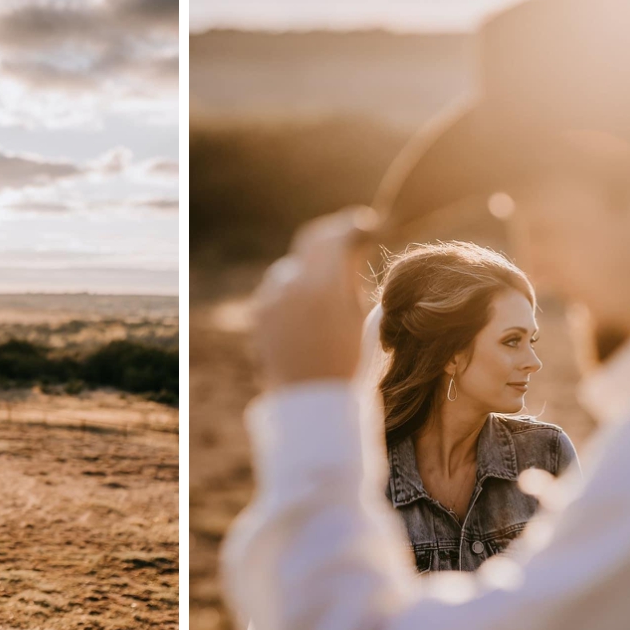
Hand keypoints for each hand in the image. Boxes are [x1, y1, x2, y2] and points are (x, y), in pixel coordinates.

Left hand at [250, 206, 373, 390]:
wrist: (310, 402)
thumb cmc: (348, 364)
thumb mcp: (362, 319)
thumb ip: (353, 281)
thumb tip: (353, 255)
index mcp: (323, 285)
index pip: (338, 236)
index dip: (355, 226)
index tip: (370, 227)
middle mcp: (292, 285)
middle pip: (312, 240)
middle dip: (333, 236)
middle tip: (352, 235)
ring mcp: (271, 298)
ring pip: (294, 266)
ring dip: (312, 267)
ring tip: (331, 283)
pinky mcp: (260, 313)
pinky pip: (279, 288)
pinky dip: (295, 289)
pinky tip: (310, 304)